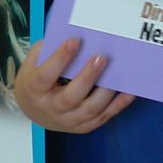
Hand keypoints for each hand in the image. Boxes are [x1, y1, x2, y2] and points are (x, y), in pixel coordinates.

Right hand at [12, 38, 133, 133]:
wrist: (33, 109)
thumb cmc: (35, 77)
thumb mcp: (34, 61)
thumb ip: (50, 49)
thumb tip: (77, 35)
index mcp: (33, 89)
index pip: (46, 75)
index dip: (60, 59)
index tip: (74, 41)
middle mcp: (49, 108)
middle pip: (70, 97)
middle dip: (87, 77)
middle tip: (101, 57)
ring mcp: (66, 121)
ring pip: (89, 110)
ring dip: (105, 93)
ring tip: (117, 74)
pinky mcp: (81, 127)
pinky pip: (102, 118)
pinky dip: (117, 106)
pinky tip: (129, 93)